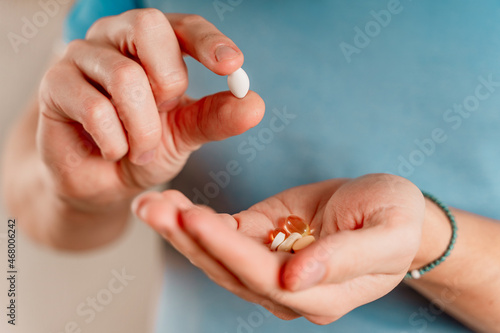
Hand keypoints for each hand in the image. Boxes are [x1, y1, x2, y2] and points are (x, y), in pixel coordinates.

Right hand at [38, 9, 263, 210]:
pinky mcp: (55, 84)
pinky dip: (116, 142)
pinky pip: (96, 108)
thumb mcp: (186, 133)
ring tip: (140, 150)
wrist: (102, 181)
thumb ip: (216, 116)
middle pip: (149, 29)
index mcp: (152, 43)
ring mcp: (82, 57)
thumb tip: (255, 105)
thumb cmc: (144, 148)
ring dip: (143, 128)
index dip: (209, 41)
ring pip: (125, 77)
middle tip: (163, 115)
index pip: (184, 25)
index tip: (232, 66)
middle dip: (168, 84)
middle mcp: (116, 39)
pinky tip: (114, 151)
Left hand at [132, 173, 424, 323]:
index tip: (195, 218)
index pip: (264, 276)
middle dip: (188, 239)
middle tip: (151, 208)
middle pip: (228, 269)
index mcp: (320, 293)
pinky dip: (194, 221)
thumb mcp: (387, 233)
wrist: (388, 210)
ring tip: (149, 204)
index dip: (228, 249)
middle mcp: (287, 288)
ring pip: (216, 256)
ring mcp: (270, 266)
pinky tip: (170, 204)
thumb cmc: (396, 220)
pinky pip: (222, 235)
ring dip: (180, 231)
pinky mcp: (260, 240)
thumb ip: (346, 259)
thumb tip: (297, 278)